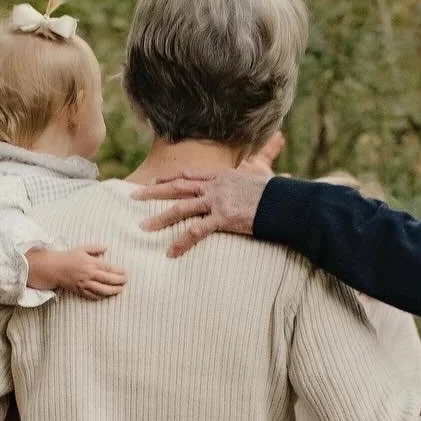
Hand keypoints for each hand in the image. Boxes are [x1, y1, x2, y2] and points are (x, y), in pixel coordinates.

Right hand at [32, 244, 127, 300]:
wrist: (54, 268)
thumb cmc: (68, 257)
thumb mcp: (82, 249)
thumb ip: (95, 248)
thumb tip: (107, 248)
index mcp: (90, 263)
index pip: (109, 268)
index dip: (119, 272)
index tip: (126, 273)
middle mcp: (89, 274)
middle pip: (108, 280)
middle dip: (119, 281)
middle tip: (126, 281)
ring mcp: (84, 284)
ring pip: (102, 290)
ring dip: (113, 291)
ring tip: (120, 290)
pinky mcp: (80, 291)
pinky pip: (93, 296)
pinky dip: (101, 296)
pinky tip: (107, 295)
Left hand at [134, 144, 280, 257]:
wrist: (287, 202)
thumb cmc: (279, 194)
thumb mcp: (264, 179)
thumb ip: (258, 173)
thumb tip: (265, 167)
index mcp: (223, 177)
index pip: (190, 176)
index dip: (170, 178)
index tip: (154, 182)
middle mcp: (216, 186)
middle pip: (178, 187)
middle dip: (153, 192)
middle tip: (133, 196)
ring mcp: (218, 201)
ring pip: (181, 209)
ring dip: (160, 218)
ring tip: (142, 227)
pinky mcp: (223, 218)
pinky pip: (196, 232)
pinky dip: (181, 243)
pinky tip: (171, 252)